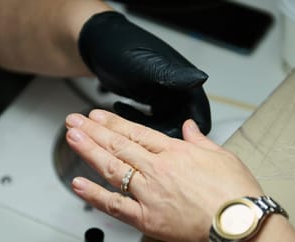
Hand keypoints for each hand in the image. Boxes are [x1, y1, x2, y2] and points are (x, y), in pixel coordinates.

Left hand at [65, 110, 261, 241]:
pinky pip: (114, 206)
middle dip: (93, 131)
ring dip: (89, 152)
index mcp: (175, 152)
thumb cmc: (237, 194)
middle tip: (74, 121)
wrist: (240, 226)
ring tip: (71, 138)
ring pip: (112, 169)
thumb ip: (200, 140)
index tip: (96, 116)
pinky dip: (94, 196)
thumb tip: (189, 127)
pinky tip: (77, 184)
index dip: (112, 123)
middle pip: (118, 146)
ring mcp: (149, 195)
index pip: (136, 133)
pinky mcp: (147, 220)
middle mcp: (157, 170)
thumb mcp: (223, 156)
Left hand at [78, 11, 210, 137]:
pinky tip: (120, 114)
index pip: (199, 118)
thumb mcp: (147, 66)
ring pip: (162, 128)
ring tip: (124, 128)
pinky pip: (149, 123)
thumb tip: (200, 79)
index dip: (189, 137)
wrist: (94, 41)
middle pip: (180, 127)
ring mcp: (163, 97)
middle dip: (161, 137)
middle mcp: (178, 92)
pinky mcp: (149, 100)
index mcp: (185, 84)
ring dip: (144, 132)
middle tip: (139, 140)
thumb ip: (172, 76)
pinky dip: (135, 125)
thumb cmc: (120, 48)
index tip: (171, 147)